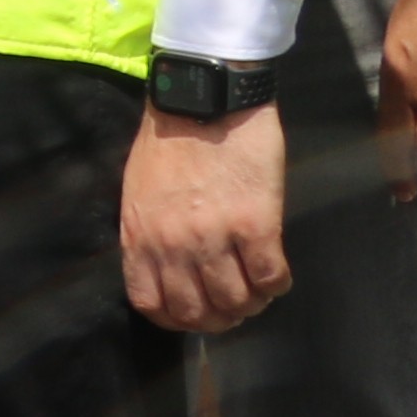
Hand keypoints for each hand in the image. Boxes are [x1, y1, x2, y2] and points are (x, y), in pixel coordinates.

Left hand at [122, 102, 292, 332]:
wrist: (205, 98)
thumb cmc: (170, 138)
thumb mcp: (139, 190)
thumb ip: (149, 231)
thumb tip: (164, 265)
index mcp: (138, 236)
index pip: (151, 302)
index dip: (176, 318)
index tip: (195, 313)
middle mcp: (172, 244)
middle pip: (197, 311)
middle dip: (219, 318)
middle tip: (234, 306)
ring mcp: (214, 236)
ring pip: (236, 300)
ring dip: (251, 303)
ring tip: (258, 291)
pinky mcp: (256, 223)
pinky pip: (270, 276)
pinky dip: (277, 285)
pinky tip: (277, 274)